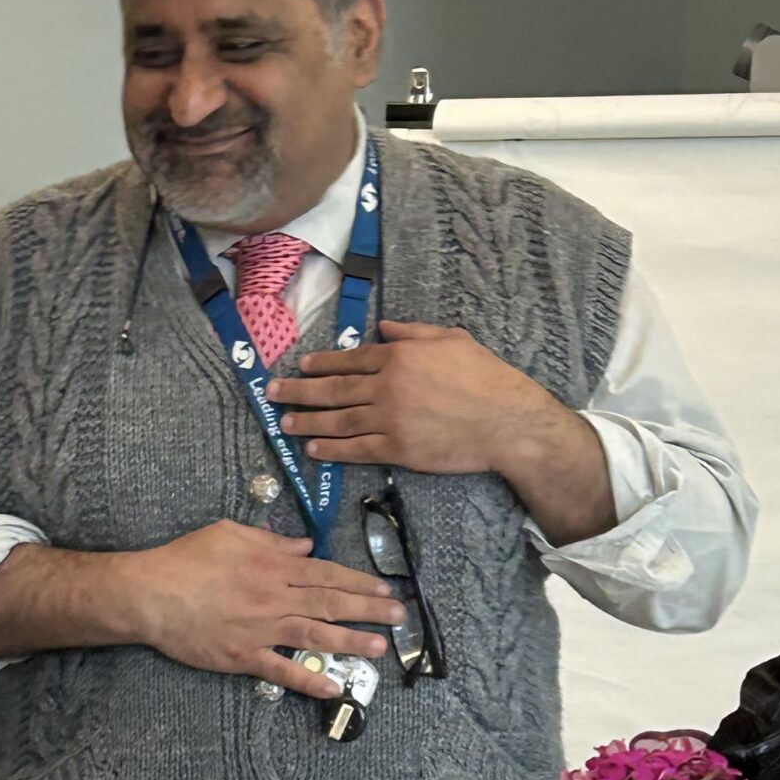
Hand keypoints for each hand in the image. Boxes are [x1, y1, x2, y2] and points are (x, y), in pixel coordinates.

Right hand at [124, 520, 400, 696]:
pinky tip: (332, 686)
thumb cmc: (184, 559)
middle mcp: (274, 597)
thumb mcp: (229, 533)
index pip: (327, 574)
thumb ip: (271, 540)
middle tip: (398, 615)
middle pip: (331, 602)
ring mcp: (261, 629)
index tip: (384, 587)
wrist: (150, 594)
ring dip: (351, 641)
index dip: (359, 581)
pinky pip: (282, 670)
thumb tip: (303, 547)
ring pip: (316, 634)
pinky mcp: (244, 656)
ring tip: (380, 647)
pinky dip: (308, 680)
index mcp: (273, 566)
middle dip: (369, 608)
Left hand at [268, 321, 613, 542]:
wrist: (506, 421)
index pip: (351, 359)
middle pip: (333, 388)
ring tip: (284, 424)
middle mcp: (387, 385)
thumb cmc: (486, 377)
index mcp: (399, 355)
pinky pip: (355, 449)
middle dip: (299, 391)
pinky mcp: (396, 449)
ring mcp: (389, 419)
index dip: (322, 364)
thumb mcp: (452, 339)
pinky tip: (313, 449)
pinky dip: (331, 450)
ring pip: (338, 421)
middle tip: (273, 393)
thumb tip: (382, 329)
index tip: (302, 366)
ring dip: (307, 423)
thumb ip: (413, 333)